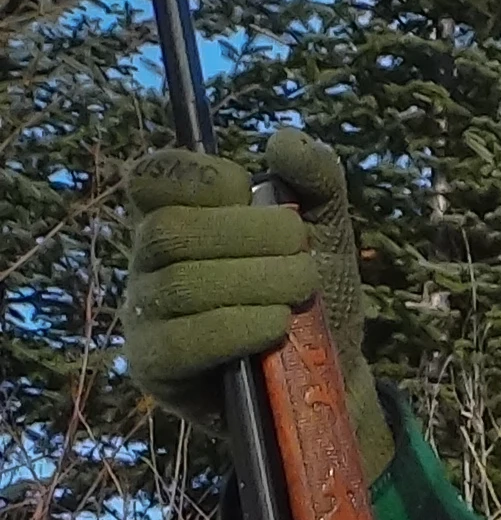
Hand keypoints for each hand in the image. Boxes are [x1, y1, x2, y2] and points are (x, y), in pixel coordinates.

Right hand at [125, 129, 391, 481]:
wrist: (333, 377)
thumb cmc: (316, 298)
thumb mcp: (327, 232)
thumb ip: (315, 181)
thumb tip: (284, 142)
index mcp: (178, 218)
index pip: (149, 178)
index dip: (196, 176)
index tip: (247, 189)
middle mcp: (149, 263)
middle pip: (168, 231)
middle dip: (246, 236)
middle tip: (301, 255)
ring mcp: (146, 316)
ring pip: (178, 284)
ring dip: (254, 282)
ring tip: (302, 291)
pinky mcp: (157, 367)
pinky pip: (179, 341)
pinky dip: (236, 327)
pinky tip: (276, 325)